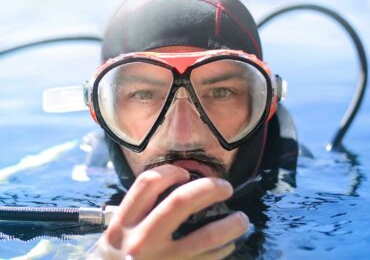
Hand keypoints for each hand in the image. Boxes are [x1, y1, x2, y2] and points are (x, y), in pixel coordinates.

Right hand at [93, 165, 248, 259]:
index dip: (171, 171)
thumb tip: (179, 187)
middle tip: (225, 187)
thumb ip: (139, 210)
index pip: (148, 183)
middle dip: (209, 188)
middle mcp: (141, 240)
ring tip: (242, 218)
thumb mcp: (117, 231)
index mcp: (124, 223)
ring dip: (230, 225)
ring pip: (205, 237)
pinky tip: (228, 244)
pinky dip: (222, 249)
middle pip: (181, 202)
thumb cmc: (114, 258)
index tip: (185, 173)